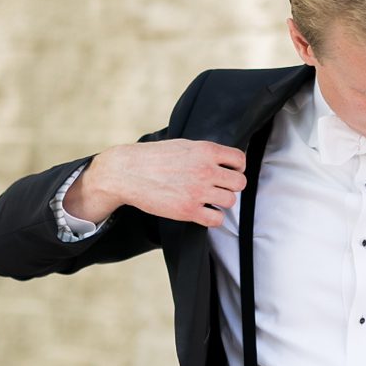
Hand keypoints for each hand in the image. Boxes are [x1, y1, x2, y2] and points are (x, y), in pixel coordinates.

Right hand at [70, 140, 247, 227]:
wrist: (125, 172)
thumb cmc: (153, 157)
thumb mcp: (183, 145)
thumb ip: (206, 152)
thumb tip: (225, 160)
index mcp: (206, 151)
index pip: (240, 160)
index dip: (237, 168)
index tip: (228, 172)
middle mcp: (205, 170)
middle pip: (240, 183)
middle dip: (231, 186)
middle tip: (218, 187)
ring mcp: (198, 191)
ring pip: (231, 201)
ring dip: (221, 201)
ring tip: (208, 198)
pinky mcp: (188, 210)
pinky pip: (216, 219)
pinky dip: (213, 218)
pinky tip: (203, 211)